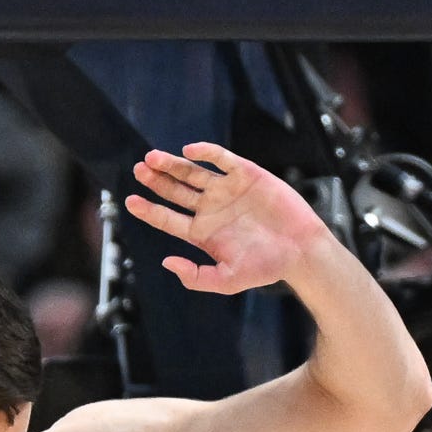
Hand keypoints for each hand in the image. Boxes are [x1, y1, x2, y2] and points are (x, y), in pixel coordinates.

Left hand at [127, 144, 332, 295]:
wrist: (301, 251)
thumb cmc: (266, 268)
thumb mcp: (227, 281)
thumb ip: (196, 276)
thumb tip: (166, 261)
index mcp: (201, 233)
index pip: (167, 219)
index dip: (149, 210)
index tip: (131, 201)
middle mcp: (210, 209)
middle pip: (175, 191)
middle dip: (156, 181)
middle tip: (138, 171)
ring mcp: (226, 190)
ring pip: (192, 173)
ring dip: (173, 165)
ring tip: (153, 158)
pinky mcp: (245, 175)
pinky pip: (221, 159)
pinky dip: (206, 153)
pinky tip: (190, 151)